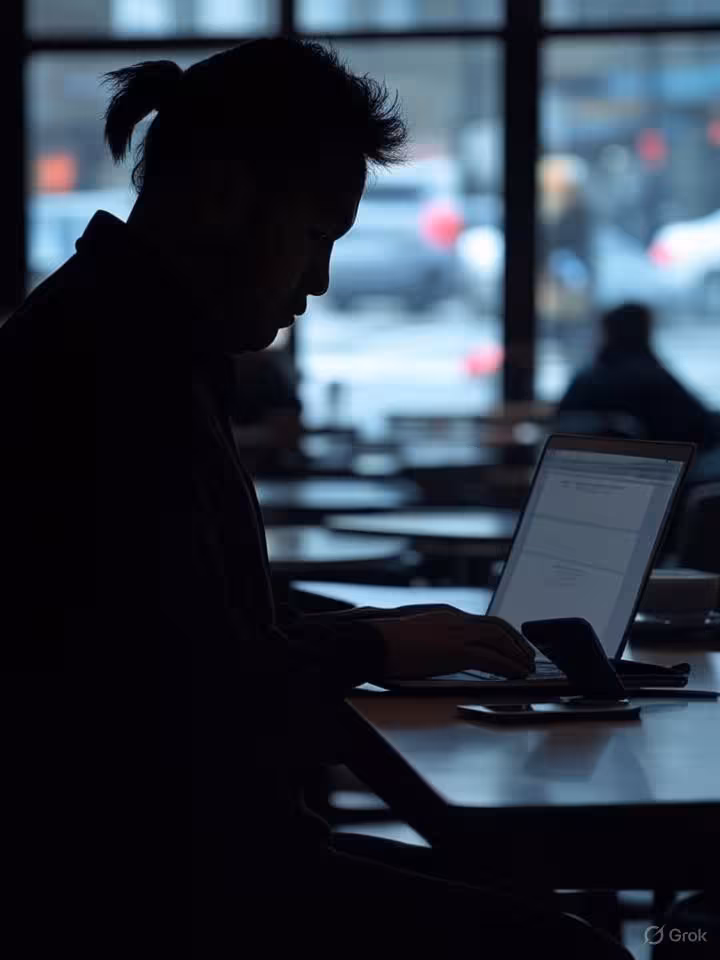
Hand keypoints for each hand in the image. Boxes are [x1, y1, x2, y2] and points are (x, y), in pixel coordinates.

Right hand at [369, 610, 534, 680]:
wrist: (375, 642)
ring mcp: (457, 634)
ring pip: (499, 639)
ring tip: (526, 668)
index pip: (484, 621)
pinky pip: (491, 658)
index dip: (504, 634)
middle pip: (498, 626)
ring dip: (517, 654)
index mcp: (447, 615)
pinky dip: (508, 666)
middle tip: (527, 657)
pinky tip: (515, 674)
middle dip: (517, 642)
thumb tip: (444, 653)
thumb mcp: (418, 637)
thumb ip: (436, 640)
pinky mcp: (455, 650)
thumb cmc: (388, 644)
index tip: (513, 646)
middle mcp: (456, 620)